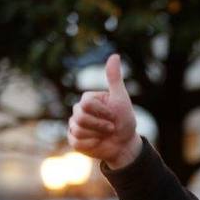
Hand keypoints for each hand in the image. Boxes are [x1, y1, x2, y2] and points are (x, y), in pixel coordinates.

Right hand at [67, 54, 141, 168]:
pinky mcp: (74, 140)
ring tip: (105, 135)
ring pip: (78, 129)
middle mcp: (79, 111)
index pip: (87, 104)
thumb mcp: (121, 99)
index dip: (103, 112)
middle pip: (80, 116)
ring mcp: (75, 126)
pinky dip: (91, 144)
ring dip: (97, 134)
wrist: (125, 144)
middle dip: (101, 125)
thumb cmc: (124, 121)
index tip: (114, 116)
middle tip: (111, 127)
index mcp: (88, 100)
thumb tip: (115, 55)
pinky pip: (77, 141)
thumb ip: (114, 79)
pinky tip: (98, 143)